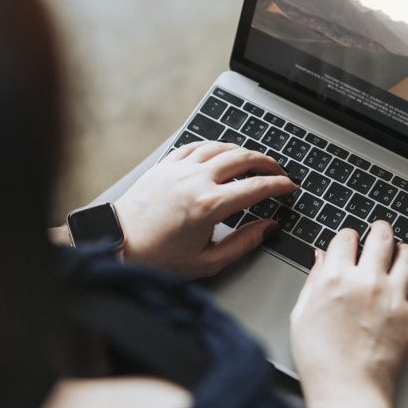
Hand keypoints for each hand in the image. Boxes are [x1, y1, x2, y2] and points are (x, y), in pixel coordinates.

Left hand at [113, 141, 297, 278]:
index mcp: (209, 205)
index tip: (290, 187)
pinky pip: (196, 146)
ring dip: (243, 151)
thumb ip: (244, 242)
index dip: (279, 185)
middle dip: (267, 162)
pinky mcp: (165, 165)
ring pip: (221, 147)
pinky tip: (220, 153)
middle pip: (243, 158)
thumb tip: (268, 227)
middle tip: (278, 171)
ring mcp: (179, 169)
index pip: (256, 187)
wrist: (117, 244)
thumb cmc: (158, 257)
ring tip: (254, 161)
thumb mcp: (207, 261)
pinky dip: (214, 147)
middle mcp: (196, 180)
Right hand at [290, 222, 407, 407]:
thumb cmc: (319, 359)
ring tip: (402, 250)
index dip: (347, 236)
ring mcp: (393, 298)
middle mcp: (367, 282)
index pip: (346, 237)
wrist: (346, 390)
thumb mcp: (302, 314)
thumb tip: (321, 258)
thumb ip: (314, 280)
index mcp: (335, 278)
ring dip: (404, 249)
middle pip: (381, 237)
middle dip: (380, 230)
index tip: (349, 241)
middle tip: (381, 230)